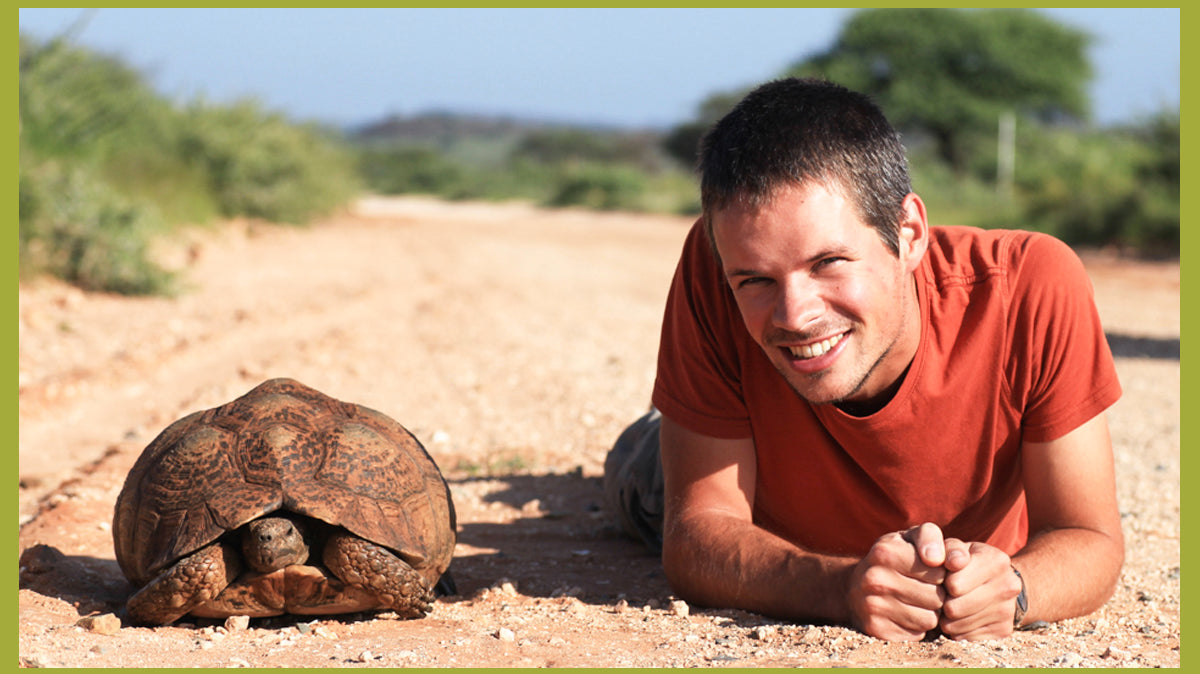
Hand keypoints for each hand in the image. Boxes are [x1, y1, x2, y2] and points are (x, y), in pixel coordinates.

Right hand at [847, 523, 948, 640]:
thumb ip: (932, 538)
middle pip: (937, 598)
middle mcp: (875, 579)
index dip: (941, 572)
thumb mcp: (910, 538)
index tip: (930, 569)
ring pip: (929, 619)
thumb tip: (950, 561)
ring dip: (929, 612)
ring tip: (914, 600)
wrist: (854, 586)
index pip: (940, 572)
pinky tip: (905, 614)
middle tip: (922, 586)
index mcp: (886, 552)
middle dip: (937, 594)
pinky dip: (916, 627)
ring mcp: (873, 606)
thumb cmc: (894, 558)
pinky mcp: (875, 629)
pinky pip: (917, 634)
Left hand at [938, 542, 1022, 639]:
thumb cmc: (967, 562)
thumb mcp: (958, 548)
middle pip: (954, 608)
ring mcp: (1008, 611)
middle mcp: (1008, 586)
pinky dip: (957, 630)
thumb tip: (952, 562)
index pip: (954, 583)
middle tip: (943, 596)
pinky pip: (966, 638)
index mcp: (996, 560)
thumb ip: (951, 549)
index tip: (945, 578)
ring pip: (957, 625)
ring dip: (946, 619)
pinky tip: (960, 617)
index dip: (942, 582)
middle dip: (942, 603)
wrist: (999, 581)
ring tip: (949, 606)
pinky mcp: (1004, 631)